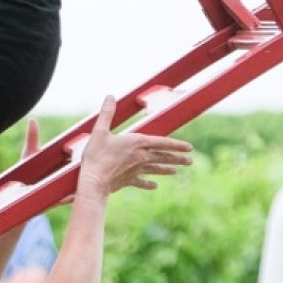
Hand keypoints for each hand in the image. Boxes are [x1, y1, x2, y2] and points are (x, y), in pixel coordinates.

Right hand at [78, 97, 192, 197]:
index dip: (176, 145)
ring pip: (155, 169)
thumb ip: (107, 114)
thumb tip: (110, 97)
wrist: (93, 181)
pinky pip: (141, 182)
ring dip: (166, 170)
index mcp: (136, 143)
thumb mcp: (99, 131)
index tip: (189, 148)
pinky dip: (148, 184)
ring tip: (175, 171)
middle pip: (163, 157)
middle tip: (190, 161)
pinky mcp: (128, 181)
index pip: (162, 143)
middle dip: (177, 158)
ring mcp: (135, 170)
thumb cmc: (96, 156)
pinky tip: (154, 186)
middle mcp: (140, 157)